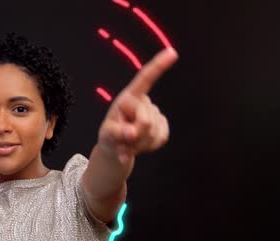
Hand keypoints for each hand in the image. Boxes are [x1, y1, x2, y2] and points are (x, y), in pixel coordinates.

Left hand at [98, 47, 178, 166]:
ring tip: (129, 142)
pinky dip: (148, 146)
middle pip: (146, 120)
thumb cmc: (110, 136)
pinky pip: (160, 138)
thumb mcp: (107, 135)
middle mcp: (144, 102)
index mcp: (129, 97)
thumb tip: (132, 133)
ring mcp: (155, 114)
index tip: (172, 52)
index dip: (158, 65)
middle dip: (135, 135)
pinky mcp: (163, 127)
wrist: (117, 149)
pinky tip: (139, 145)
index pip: (144, 79)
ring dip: (139, 143)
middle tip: (124, 140)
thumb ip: (117, 133)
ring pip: (152, 132)